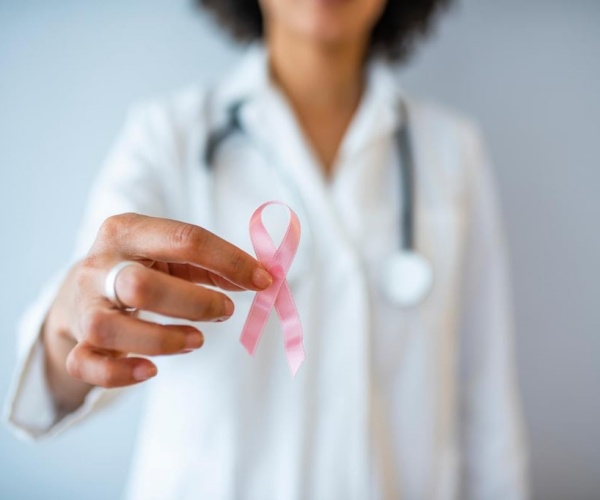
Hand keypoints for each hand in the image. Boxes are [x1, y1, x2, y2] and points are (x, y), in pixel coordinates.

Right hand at [44, 213, 271, 400]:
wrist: (84, 289)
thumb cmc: (142, 267)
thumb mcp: (172, 254)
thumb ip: (212, 265)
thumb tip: (260, 279)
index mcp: (128, 230)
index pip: (184, 238)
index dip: (230, 260)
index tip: (263, 280)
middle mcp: (99, 265)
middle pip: (141, 285)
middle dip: (194, 302)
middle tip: (225, 312)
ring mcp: (85, 305)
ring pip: (110, 327)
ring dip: (162, 339)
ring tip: (197, 341)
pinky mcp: (79, 341)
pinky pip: (86, 364)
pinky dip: (120, 373)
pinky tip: (151, 371)